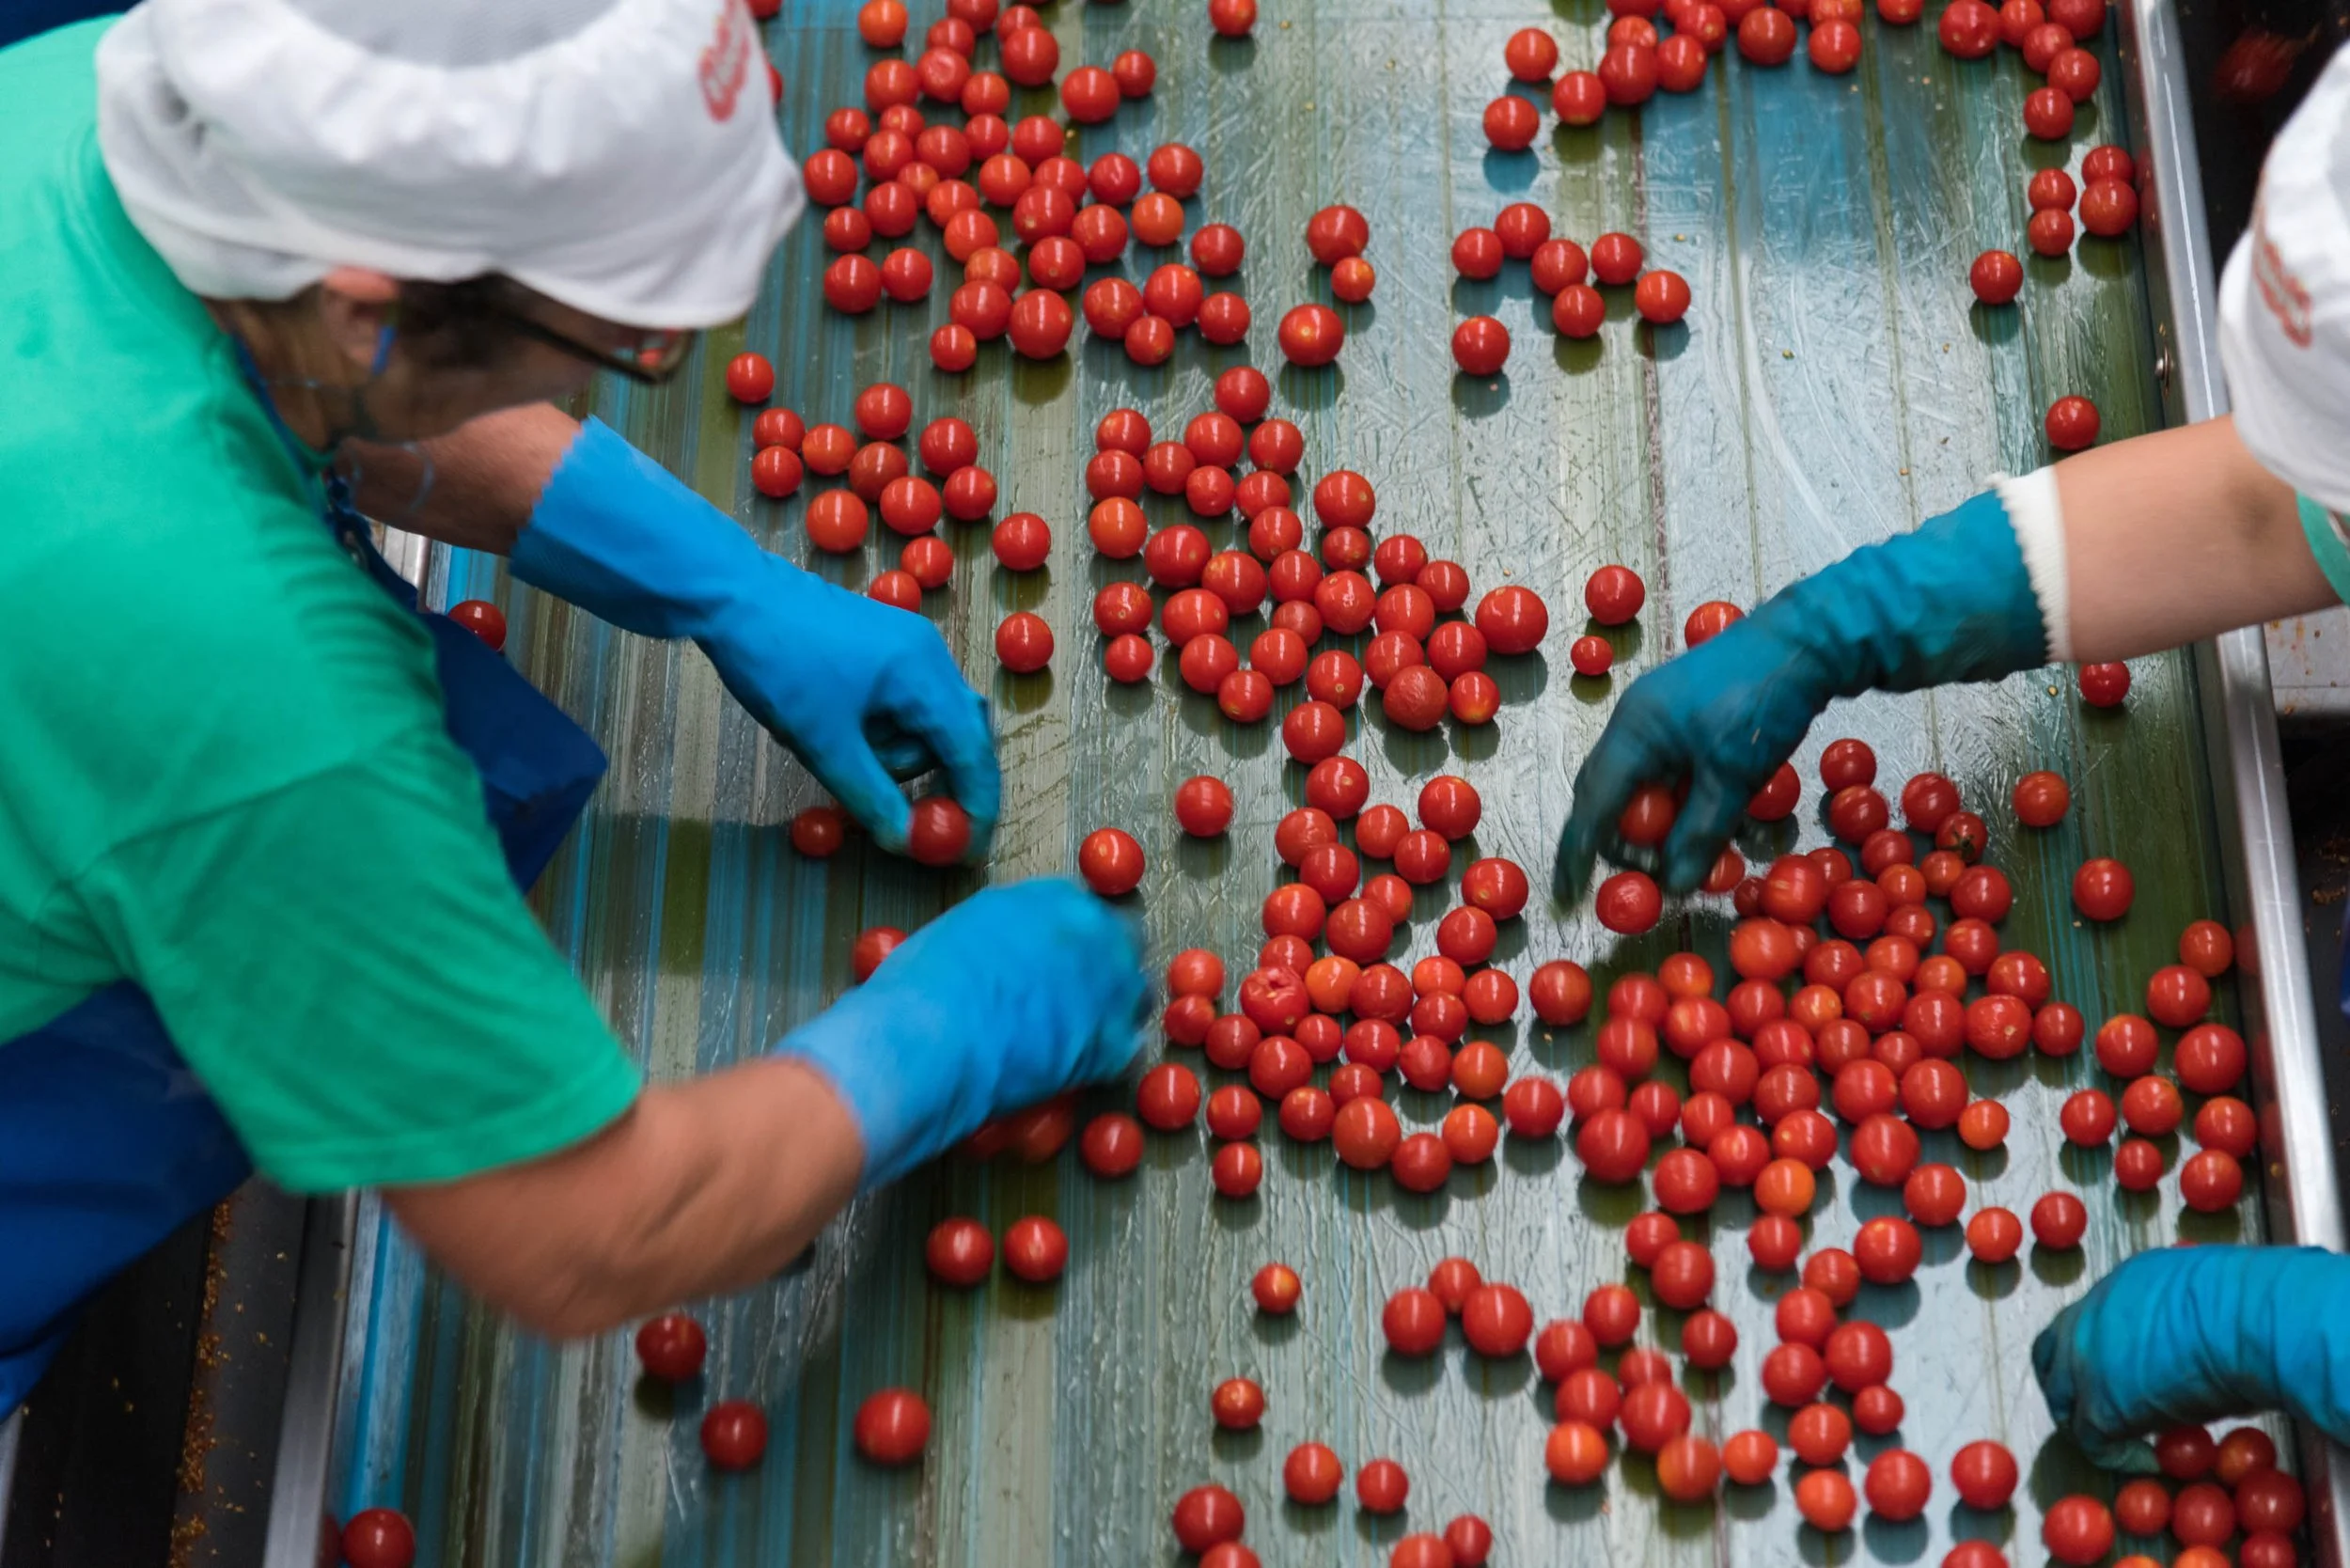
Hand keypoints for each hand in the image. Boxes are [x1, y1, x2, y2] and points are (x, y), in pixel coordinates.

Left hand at [706, 560, 998, 856]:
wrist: (731, 594)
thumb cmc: (777, 662)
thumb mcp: (824, 744)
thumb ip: (872, 796)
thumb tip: (906, 841)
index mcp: (923, 673)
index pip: (972, 751)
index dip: (977, 803)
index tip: (971, 846)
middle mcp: (928, 653)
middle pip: (955, 735)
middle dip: (923, 774)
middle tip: (885, 804)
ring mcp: (908, 643)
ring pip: (924, 720)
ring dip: (890, 748)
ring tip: (832, 742)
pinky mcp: (884, 642)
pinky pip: (902, 700)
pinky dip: (879, 727)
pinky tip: (835, 724)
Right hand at [773, 878, 1147, 1188]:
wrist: (931, 1038)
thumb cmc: (925, 983)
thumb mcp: (961, 929)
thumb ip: (1004, 930)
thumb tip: (1009, 950)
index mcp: (1054, 898)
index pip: (1085, 910)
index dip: (1073, 940)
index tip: (1059, 961)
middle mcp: (1094, 934)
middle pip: (1123, 945)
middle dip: (1104, 967)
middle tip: (1075, 997)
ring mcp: (1112, 990)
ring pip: (1133, 997)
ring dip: (1112, 1011)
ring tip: (1073, 1036)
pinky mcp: (1113, 1047)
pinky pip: (1127, 1051)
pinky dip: (1104, 1061)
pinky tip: (1074, 1070)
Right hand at [1556, 610, 1836, 899]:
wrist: (1807, 640)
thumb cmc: (1762, 701)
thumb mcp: (1734, 777)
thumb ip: (1700, 834)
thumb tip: (1674, 886)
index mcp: (1632, 732)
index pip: (1591, 805)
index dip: (1579, 855)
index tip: (1569, 896)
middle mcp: (1633, 722)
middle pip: (1606, 794)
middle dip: (1620, 841)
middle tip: (1651, 874)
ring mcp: (1657, 715)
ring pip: (1637, 783)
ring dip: (1653, 822)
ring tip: (1682, 851)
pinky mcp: (1683, 715)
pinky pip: (1662, 769)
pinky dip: (1674, 801)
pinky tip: (1701, 816)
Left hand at [2034, 1245, 2349, 1464]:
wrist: (2253, 1323)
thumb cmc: (2252, 1307)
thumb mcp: (2204, 1296)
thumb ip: (2183, 1319)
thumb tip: (2195, 1342)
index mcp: (2120, 1285)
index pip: (2089, 1322)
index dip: (2098, 1353)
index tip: (2122, 1375)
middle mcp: (2091, 1318)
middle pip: (2053, 1356)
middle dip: (2070, 1384)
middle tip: (2104, 1412)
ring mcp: (2086, 1362)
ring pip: (2064, 1400)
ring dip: (2089, 1423)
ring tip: (2126, 1442)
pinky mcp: (2099, 1406)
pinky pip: (2093, 1441)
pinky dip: (2119, 1457)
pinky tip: (2150, 1461)